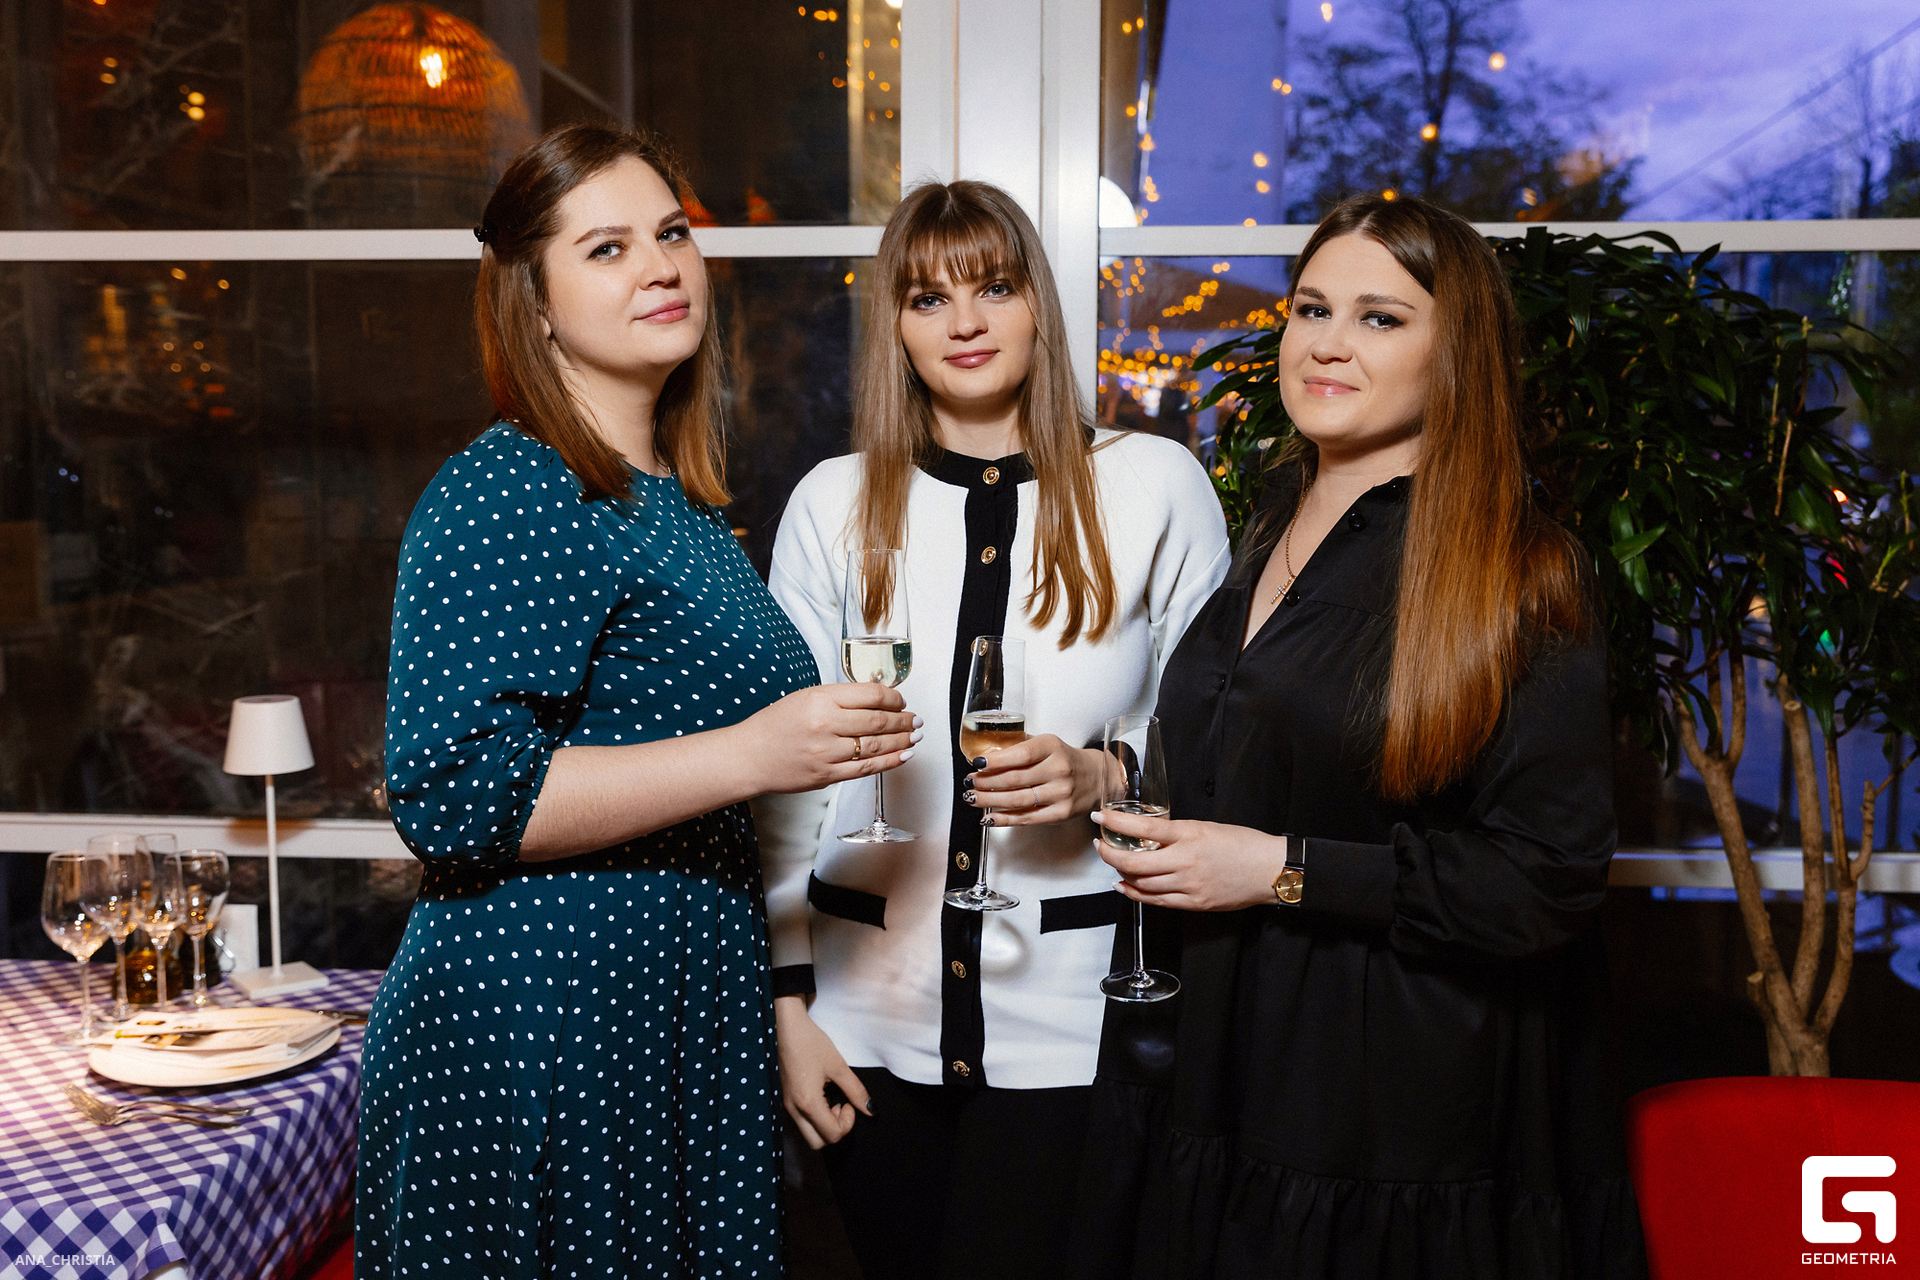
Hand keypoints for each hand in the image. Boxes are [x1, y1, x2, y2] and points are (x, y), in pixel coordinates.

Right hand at [740, 684, 921, 794]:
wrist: (750, 756)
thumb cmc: (776, 725)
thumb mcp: (805, 697)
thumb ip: (839, 698)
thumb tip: (877, 701)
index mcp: (820, 699)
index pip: (870, 695)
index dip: (893, 698)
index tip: (901, 701)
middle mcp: (825, 724)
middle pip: (878, 721)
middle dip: (903, 720)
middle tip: (916, 719)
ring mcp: (826, 753)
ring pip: (876, 746)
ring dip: (902, 741)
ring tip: (915, 736)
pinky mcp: (827, 775)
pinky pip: (866, 769)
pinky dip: (889, 762)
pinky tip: (904, 755)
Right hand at [775, 994, 870, 1148]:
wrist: (784, 1027)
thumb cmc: (810, 1043)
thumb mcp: (838, 1066)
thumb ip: (856, 1091)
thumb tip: (871, 1110)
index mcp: (807, 1104)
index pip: (832, 1135)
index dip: (847, 1122)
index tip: (849, 1101)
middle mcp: (793, 1110)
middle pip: (818, 1143)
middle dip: (835, 1130)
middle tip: (841, 1105)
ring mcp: (786, 1106)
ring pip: (808, 1134)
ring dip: (824, 1124)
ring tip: (831, 1098)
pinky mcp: (784, 1100)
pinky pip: (801, 1121)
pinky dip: (815, 1117)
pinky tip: (820, 1094)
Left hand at [963, 736, 1121, 826]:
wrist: (1098, 778)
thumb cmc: (1065, 759)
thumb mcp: (1047, 744)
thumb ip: (1020, 745)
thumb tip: (986, 752)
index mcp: (1052, 747)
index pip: (1020, 754)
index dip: (995, 761)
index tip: (977, 763)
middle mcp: (1058, 769)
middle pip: (1014, 779)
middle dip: (986, 782)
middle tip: (969, 782)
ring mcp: (1061, 793)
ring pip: (1018, 800)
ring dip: (990, 801)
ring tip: (972, 798)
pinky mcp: (1060, 813)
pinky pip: (1027, 818)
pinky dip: (1005, 819)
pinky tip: (989, 818)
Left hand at [1091, 808, 1288, 911]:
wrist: (1270, 870)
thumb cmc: (1243, 844)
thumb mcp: (1207, 828)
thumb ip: (1178, 833)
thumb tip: (1150, 835)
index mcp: (1189, 835)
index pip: (1142, 828)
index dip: (1115, 824)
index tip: (1099, 818)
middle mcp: (1184, 861)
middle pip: (1133, 862)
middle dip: (1109, 854)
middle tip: (1101, 845)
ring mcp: (1188, 885)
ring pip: (1141, 884)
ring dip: (1120, 873)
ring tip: (1113, 864)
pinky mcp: (1194, 903)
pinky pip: (1156, 901)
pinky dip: (1135, 894)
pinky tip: (1124, 887)